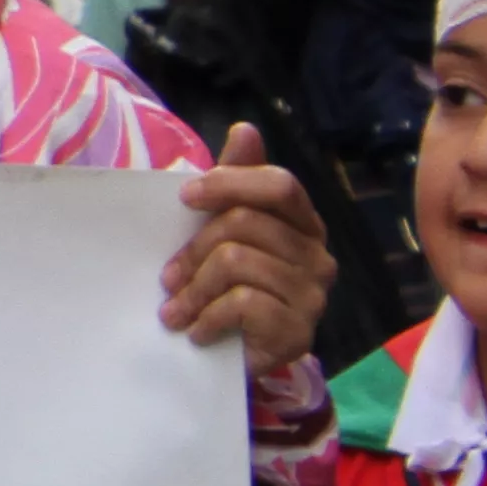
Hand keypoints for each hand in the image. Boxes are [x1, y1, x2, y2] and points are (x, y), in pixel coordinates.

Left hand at [166, 124, 333, 370]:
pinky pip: (244, 303)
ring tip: (177, 310)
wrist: (229, 356)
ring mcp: (313, 295)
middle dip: (194, 249)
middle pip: (244, 223)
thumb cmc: (223, 286)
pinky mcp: (299, 331)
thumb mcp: (219, 229)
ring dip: (194, 289)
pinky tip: (198, 331)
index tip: (185, 199)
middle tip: (169, 278)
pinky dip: (209, 316)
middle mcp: (317, 256)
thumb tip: (245, 129)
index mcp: (301, 224)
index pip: (279, 185)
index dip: (229, 183)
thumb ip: (234, 182)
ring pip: (237, 262)